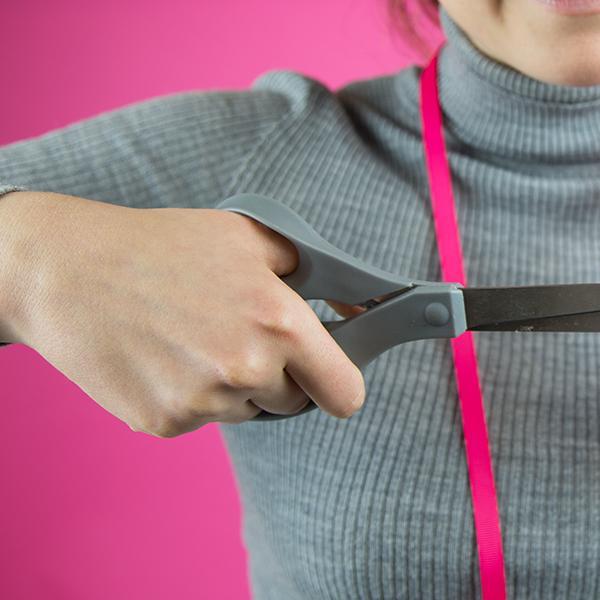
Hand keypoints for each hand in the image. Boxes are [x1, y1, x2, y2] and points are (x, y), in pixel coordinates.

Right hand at [0, 192, 364, 436]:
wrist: (64, 272)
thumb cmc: (161, 246)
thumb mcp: (250, 238)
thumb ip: (314, 273)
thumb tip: (356, 307)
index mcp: (280, 323)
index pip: (345, 394)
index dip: (340, 386)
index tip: (330, 379)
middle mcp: (247, 369)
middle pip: (293, 403)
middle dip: (278, 376)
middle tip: (237, 334)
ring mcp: (204, 402)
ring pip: (246, 410)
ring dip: (232, 385)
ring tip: (191, 337)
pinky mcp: (164, 423)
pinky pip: (201, 419)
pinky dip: (189, 395)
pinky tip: (162, 355)